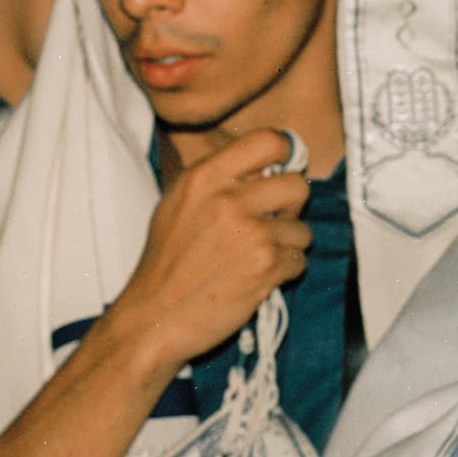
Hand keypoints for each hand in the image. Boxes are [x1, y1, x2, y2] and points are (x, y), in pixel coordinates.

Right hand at [103, 128, 315, 376]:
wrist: (154, 316)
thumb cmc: (165, 262)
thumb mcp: (177, 203)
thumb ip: (217, 180)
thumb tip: (265, 166)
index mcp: (204, 177)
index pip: (268, 140)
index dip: (284, 155)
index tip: (280, 171)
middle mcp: (229, 201)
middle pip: (297, 186)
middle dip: (290, 207)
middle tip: (272, 222)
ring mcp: (251, 235)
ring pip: (302, 229)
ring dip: (287, 245)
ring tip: (257, 257)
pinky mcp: (266, 268)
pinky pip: (299, 260)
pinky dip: (285, 271)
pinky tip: (258, 277)